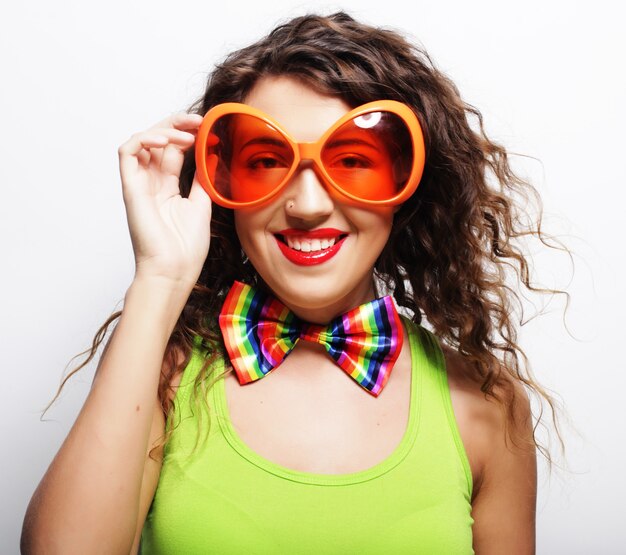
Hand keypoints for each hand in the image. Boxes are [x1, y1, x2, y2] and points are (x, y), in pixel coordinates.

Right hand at [118, 113, 211, 288]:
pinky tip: (165, 141)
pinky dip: (143, 139)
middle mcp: (152, 183)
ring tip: (187, 133)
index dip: (188, 134)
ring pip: (142, 142)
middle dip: (177, 124)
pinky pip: (127, 153)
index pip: (174, 151)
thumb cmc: (186, 248)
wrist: (173, 271)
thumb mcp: (202, 206)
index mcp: (168, 188)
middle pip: (158, 141)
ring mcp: (140, 185)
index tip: (208, 128)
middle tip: (198, 121)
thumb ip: (203, 181)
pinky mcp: (130, 188)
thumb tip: (211, 158)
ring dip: (163, 130)